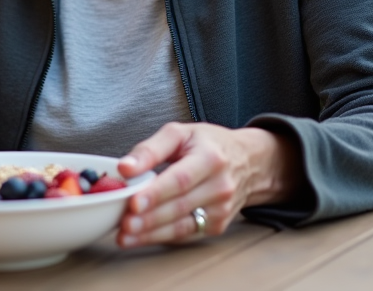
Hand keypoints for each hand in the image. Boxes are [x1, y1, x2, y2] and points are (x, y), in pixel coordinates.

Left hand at [115, 122, 299, 246]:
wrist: (248, 162)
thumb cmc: (208, 145)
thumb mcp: (180, 133)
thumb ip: (150, 149)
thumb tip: (124, 167)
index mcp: (210, 158)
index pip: (181, 179)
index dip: (156, 193)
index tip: (133, 203)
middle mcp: (220, 186)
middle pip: (180, 206)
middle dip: (150, 218)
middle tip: (124, 225)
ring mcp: (221, 210)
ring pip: (183, 226)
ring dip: (152, 234)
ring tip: (126, 236)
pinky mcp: (217, 225)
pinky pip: (186, 234)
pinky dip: (161, 238)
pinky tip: (141, 238)